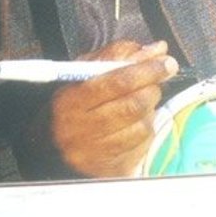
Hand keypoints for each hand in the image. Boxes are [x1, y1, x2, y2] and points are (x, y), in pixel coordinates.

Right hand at [49, 40, 177, 177]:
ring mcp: (97, 152)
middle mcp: (83, 129)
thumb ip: (118, 55)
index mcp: (72, 100)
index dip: (146, 70)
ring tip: (141, 99)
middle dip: (153, 87)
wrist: (50, 148)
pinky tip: (136, 120)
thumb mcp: (84, 72)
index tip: (165, 61)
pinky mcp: (112, 168)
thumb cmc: (71, 103)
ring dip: (151, 108)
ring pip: (142, 124)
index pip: (117, 82)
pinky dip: (146, 127)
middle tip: (157, 78)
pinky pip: (143, 143)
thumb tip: (158, 49)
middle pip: (133, 104)